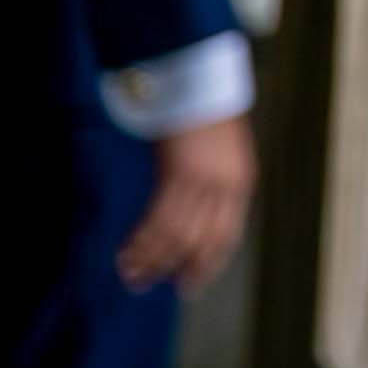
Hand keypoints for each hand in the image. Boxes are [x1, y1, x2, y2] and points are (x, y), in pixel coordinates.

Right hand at [117, 112, 254, 292]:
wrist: (201, 81)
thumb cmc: (209, 114)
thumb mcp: (226, 152)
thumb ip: (217, 183)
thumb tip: (197, 217)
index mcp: (241, 183)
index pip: (226, 237)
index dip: (207, 264)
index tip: (190, 285)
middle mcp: (226, 187)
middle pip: (199, 241)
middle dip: (174, 267)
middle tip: (150, 285)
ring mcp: (203, 181)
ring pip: (175, 235)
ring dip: (151, 259)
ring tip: (131, 276)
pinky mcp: (178, 173)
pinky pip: (158, 218)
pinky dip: (142, 240)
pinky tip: (127, 253)